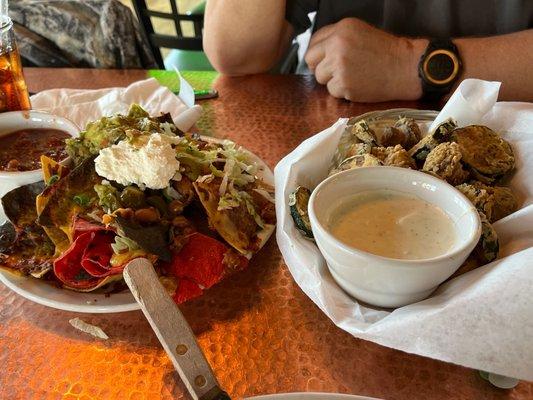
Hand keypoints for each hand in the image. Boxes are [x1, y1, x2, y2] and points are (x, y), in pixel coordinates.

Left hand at [305, 18, 427, 101]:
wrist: (405, 68)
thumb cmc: (386, 52)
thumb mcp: (361, 33)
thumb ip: (337, 39)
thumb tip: (316, 53)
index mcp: (341, 29)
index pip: (314, 42)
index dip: (317, 53)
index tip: (323, 60)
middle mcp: (337, 45)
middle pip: (311, 60)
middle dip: (320, 67)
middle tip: (334, 71)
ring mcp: (339, 66)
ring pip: (320, 77)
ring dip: (331, 80)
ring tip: (351, 76)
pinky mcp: (343, 84)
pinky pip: (332, 91)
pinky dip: (342, 91)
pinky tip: (357, 85)